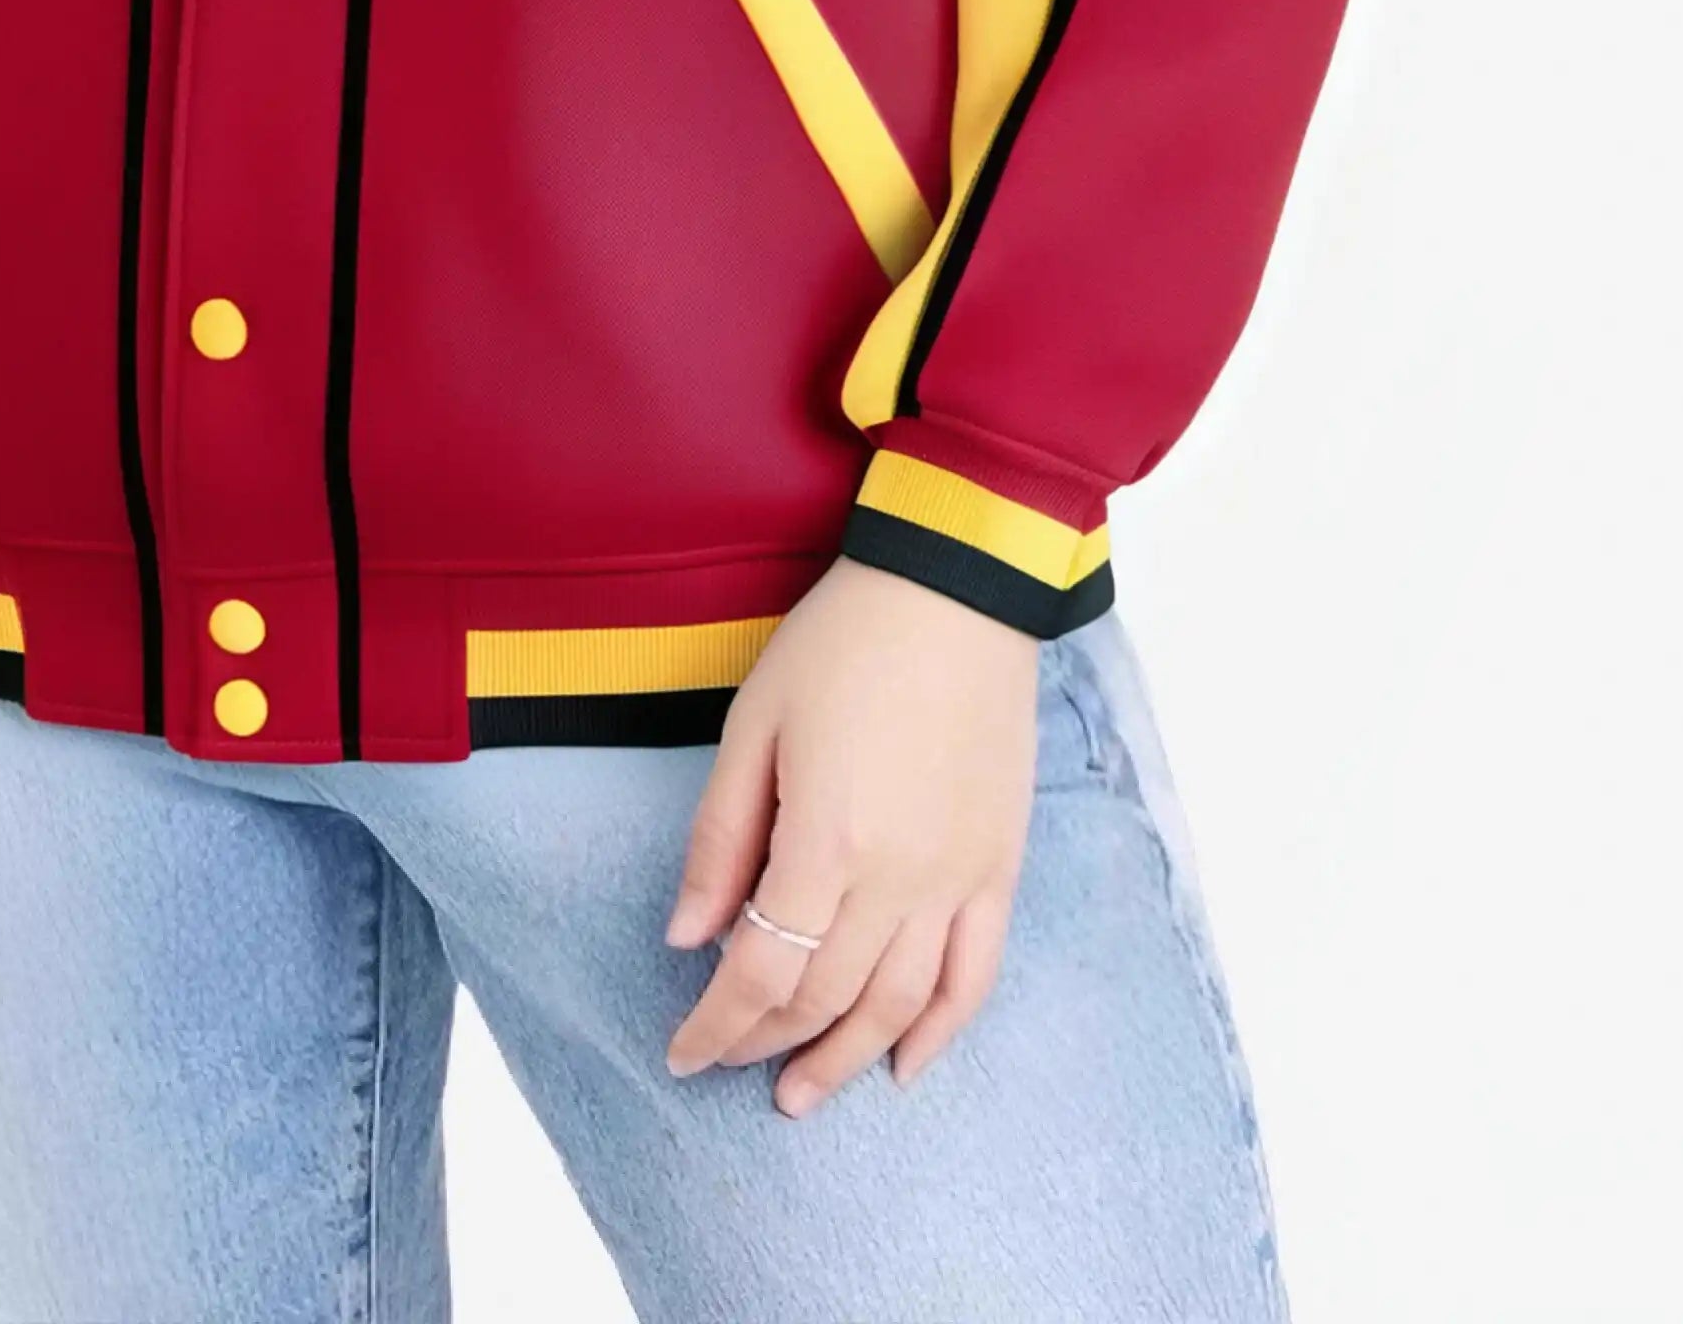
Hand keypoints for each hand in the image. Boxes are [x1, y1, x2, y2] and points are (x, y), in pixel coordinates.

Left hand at [660, 553, 1042, 1113]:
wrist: (956, 589)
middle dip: (764, 1045)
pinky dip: (941, 1035)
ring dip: (844, 1061)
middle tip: (727, 1064)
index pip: (761, 972)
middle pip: (824, 999)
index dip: (716, 1026)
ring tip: (801, 1094)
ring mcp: (956, 879)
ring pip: (899, 1008)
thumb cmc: (842, 642)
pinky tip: (902, 1068)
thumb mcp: (753, 725)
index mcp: (825, 842)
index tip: (682, 1053)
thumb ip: (720, 840)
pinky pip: (975, 977)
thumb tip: (687, 938)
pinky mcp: (1000, 868)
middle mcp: (897, 879)